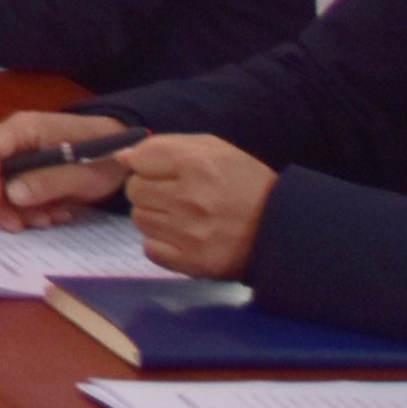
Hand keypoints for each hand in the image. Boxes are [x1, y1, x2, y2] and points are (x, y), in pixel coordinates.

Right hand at [0, 107, 132, 225]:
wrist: (126, 156)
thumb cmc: (107, 155)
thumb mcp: (83, 172)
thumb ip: (47, 181)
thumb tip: (11, 195)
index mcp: (24, 128)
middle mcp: (14, 142)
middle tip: (18, 225)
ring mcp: (19, 159)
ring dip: (17, 211)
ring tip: (49, 220)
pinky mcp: (27, 176)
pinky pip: (15, 196)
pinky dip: (30, 211)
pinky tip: (55, 214)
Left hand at [118, 134, 275, 279]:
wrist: (282, 228)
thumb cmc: (244, 183)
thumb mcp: (215, 149)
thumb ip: (166, 145)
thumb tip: (123, 156)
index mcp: (197, 165)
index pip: (138, 160)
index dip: (147, 165)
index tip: (162, 171)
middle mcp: (191, 199)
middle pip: (134, 190)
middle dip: (149, 189)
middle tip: (174, 195)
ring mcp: (190, 234)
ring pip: (139, 219)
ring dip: (155, 215)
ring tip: (181, 215)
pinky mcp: (193, 262)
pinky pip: (150, 249)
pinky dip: (161, 243)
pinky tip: (182, 237)